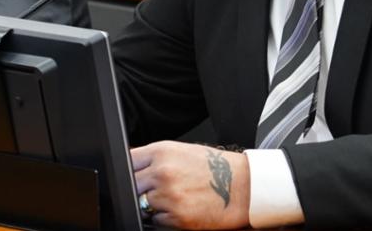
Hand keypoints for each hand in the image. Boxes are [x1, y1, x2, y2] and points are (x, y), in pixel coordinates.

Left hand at [131, 141, 249, 229]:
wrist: (243, 186)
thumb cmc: (215, 168)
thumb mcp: (182, 152)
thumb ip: (154, 158)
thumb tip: (130, 166)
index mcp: (162, 151)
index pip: (127, 161)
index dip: (129, 171)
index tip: (135, 176)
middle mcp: (163, 172)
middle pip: (131, 185)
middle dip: (139, 189)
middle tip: (156, 190)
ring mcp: (169, 195)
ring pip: (141, 205)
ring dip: (152, 205)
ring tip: (174, 198)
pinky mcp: (177, 217)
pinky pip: (155, 221)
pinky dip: (164, 217)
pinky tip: (181, 208)